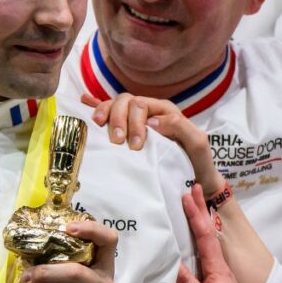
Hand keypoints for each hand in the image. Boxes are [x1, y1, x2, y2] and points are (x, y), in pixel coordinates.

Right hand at [82, 93, 221, 192]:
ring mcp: (135, 120)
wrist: (194, 180)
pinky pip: (109, 114)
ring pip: (114, 105)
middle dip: (118, 119)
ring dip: (105, 114)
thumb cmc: (197, 162)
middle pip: (125, 102)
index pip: (141, 105)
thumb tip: (152, 122)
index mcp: (164, 110)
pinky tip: (84, 102)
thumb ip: (180, 127)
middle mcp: (148, 111)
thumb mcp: (197, 144)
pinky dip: (97, 107)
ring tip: (99, 126)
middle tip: (117, 142)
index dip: (134, 122)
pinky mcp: (126, 132)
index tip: (134, 145)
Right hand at [175, 185, 278, 282]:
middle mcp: (218, 266)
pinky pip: (201, 256)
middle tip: (193, 187)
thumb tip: (170, 259)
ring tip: (189, 206)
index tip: (190, 192)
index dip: (196, 212)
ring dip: (197, 222)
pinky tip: (188, 241)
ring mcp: (216, 274)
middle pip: (207, 232)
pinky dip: (194, 241)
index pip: (204, 234)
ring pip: (205, 242)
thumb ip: (186, 282)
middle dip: (199, 209)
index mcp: (217, 267)